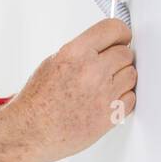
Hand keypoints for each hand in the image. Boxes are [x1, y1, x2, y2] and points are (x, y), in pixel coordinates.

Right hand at [7, 18, 136, 161]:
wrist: (30, 133)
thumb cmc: (36, 104)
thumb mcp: (52, 63)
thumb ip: (81, 52)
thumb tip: (102, 48)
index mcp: (75, 53)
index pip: (113, 29)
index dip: (121, 33)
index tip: (123, 38)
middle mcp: (91, 71)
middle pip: (125, 53)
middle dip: (118, 59)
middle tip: (107, 69)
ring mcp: (102, 94)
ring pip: (131, 75)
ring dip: (121, 79)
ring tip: (103, 87)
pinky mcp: (109, 115)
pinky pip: (131, 99)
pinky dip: (122, 100)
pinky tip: (105, 101)